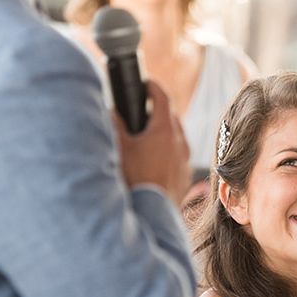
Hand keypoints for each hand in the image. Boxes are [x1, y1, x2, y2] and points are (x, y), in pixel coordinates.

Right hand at [116, 79, 190, 204]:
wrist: (151, 212)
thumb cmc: (135, 179)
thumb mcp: (121, 147)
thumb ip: (115, 125)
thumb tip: (112, 111)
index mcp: (165, 130)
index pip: (163, 98)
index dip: (153, 87)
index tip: (145, 83)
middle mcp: (180, 142)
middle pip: (171, 117)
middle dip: (157, 110)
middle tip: (143, 109)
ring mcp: (185, 160)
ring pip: (176, 138)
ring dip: (163, 133)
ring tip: (147, 137)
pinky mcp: (185, 176)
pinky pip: (178, 157)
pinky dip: (168, 152)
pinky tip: (154, 161)